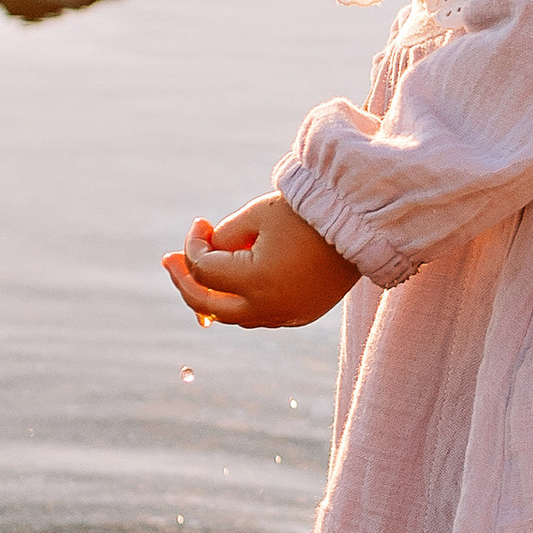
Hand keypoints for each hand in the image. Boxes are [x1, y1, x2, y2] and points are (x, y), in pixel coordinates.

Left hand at [165, 194, 360, 329]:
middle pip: (208, 306)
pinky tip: (231, 283)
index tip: (200, 223)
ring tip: (196, 273)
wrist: (362, 226)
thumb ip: (222, 237)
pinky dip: (240, 302)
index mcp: (255, 281)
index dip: (192, 244)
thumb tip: (200, 255)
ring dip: (211, 296)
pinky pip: (259, 316)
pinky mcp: (300, 316)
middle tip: (170, 262)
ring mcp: (286, 316)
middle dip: (184, 282)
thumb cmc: (308, 214)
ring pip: (232, 317)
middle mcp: (268, 307)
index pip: (204, 270)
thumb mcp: (258, 216)